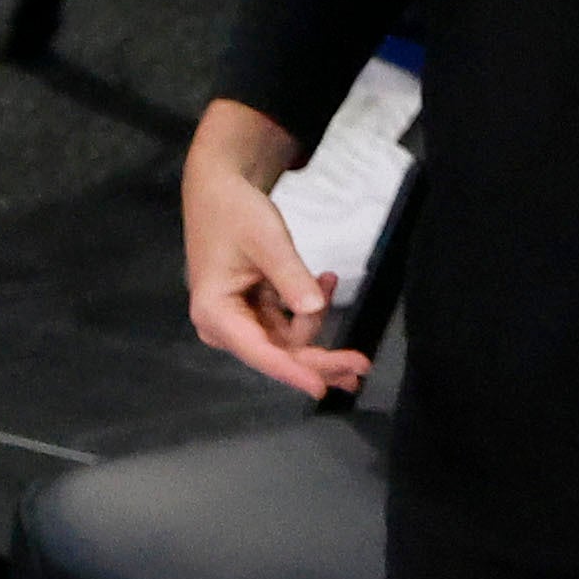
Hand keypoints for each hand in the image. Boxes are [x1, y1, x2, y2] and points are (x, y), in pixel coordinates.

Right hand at [183, 102, 367, 400]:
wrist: (220, 190)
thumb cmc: (235, 212)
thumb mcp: (267, 240)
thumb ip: (290, 277)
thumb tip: (313, 308)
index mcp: (216, 314)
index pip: (260, 352)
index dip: (292, 371)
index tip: (320, 387)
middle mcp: (225, 328)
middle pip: (278, 355)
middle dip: (319, 357)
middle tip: (361, 366)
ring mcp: (240, 323)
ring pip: (288, 341)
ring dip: (316, 316)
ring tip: (329, 277)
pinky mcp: (254, 314)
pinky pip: (288, 324)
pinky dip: (309, 307)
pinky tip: (324, 280)